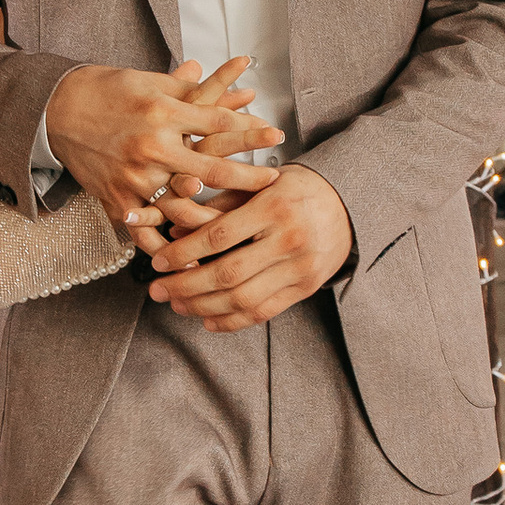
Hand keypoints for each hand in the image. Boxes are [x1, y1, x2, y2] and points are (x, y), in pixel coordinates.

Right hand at [46, 58, 281, 236]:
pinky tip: (191, 259)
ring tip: (242, 225)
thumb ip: (187, 87)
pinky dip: (167, 248)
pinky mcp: (117, 199)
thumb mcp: (148, 81)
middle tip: (275, 184)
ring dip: (215, 218)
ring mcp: (134, 178)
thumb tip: (224, 74)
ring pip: (183, 208)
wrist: (55, 111)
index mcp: (162, 113)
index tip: (276, 135)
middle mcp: (151, 148)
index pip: (217, 123)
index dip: (249, 130)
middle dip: (247, 178)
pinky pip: (146, 231)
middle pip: (211, 169)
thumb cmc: (106, 89)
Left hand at [145, 165, 354, 329]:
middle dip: (185, 286)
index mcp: (273, 207)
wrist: (348, 204)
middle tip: (157, 290)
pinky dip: (232, 321)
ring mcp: (300, 268)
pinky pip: (264, 312)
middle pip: (227, 274)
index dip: (183, 253)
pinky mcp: (305, 288)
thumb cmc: (296, 189)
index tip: (158, 261)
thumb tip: (174, 229)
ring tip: (177, 305)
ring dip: (203, 307)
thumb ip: (221, 204)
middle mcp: (289, 239)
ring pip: (243, 299)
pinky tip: (208, 320)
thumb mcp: (260, 182)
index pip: (219, 236)